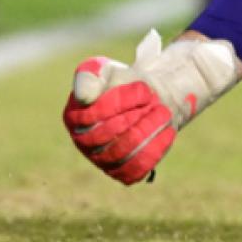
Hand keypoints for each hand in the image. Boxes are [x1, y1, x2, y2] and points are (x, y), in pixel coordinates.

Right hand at [62, 53, 176, 184]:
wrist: (148, 98)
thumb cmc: (123, 81)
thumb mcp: (106, 69)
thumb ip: (91, 75)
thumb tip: (83, 96)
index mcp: (73, 116)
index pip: (91, 117)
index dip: (119, 103)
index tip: (143, 89)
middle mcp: (82, 141)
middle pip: (106, 137)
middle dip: (134, 117)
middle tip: (156, 101)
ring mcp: (100, 160)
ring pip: (122, 154)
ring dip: (147, 132)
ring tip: (164, 113)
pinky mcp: (120, 172)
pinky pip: (135, 169)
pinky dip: (154, 150)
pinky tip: (168, 131)